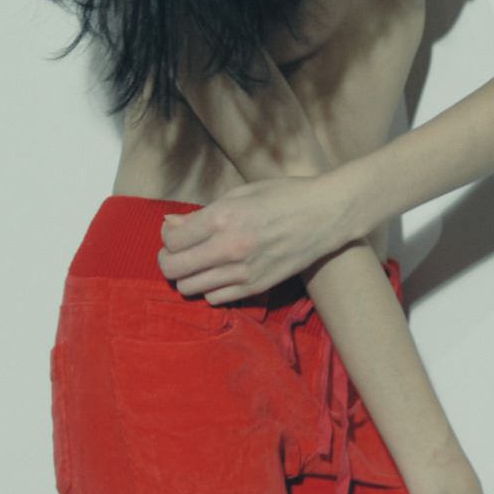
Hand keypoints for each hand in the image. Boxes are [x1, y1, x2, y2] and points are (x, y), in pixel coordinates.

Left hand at [155, 174, 353, 300]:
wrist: (327, 215)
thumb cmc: (284, 196)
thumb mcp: (239, 194)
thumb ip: (202, 214)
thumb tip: (169, 225)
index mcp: (223, 217)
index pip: (172, 240)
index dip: (167, 237)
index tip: (176, 232)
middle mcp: (230, 247)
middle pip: (173, 269)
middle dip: (168, 261)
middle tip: (178, 252)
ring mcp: (244, 271)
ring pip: (190, 288)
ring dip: (188, 277)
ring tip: (199, 264)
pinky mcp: (257, 287)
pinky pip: (215, 299)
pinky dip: (210, 289)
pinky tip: (219, 274)